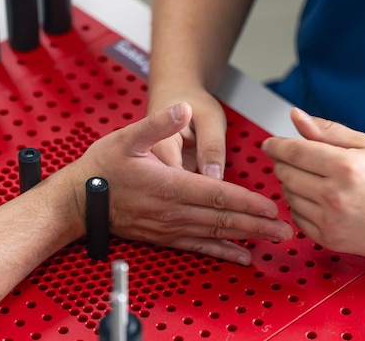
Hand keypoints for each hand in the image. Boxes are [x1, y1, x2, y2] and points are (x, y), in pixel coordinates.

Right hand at [72, 102, 293, 264]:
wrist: (79, 200)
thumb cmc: (102, 168)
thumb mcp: (127, 136)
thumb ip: (158, 123)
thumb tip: (182, 108)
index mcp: (169, 185)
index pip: (217, 194)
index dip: (246, 201)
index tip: (271, 206)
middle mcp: (173, 211)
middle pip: (222, 218)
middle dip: (257, 224)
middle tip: (285, 231)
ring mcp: (170, 228)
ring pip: (215, 234)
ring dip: (246, 238)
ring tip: (272, 241)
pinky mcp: (164, 237)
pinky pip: (198, 247)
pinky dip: (222, 252)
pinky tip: (240, 257)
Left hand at [261, 108, 364, 256]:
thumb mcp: (364, 144)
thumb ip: (326, 131)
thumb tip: (296, 116)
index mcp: (344, 166)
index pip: (294, 152)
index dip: (276, 145)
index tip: (269, 143)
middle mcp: (335, 195)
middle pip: (286, 174)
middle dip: (284, 163)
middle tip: (294, 160)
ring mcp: (331, 221)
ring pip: (289, 196)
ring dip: (292, 185)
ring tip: (313, 180)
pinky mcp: (330, 240)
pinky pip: (297, 218)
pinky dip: (300, 206)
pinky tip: (317, 200)